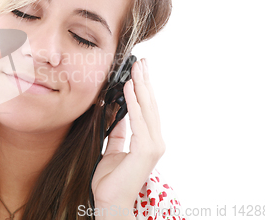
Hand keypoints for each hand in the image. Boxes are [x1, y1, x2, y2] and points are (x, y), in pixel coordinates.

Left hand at [91, 58, 164, 209]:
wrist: (110, 202)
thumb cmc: (110, 180)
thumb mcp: (112, 149)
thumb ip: (117, 132)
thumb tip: (117, 113)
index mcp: (148, 140)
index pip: (147, 109)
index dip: (144, 89)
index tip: (139, 71)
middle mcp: (155, 141)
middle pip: (150, 105)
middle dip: (145, 82)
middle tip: (141, 62)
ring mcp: (153, 146)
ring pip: (147, 109)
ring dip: (141, 86)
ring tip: (136, 68)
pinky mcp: (146, 150)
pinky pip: (138, 121)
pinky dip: (134, 103)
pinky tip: (129, 88)